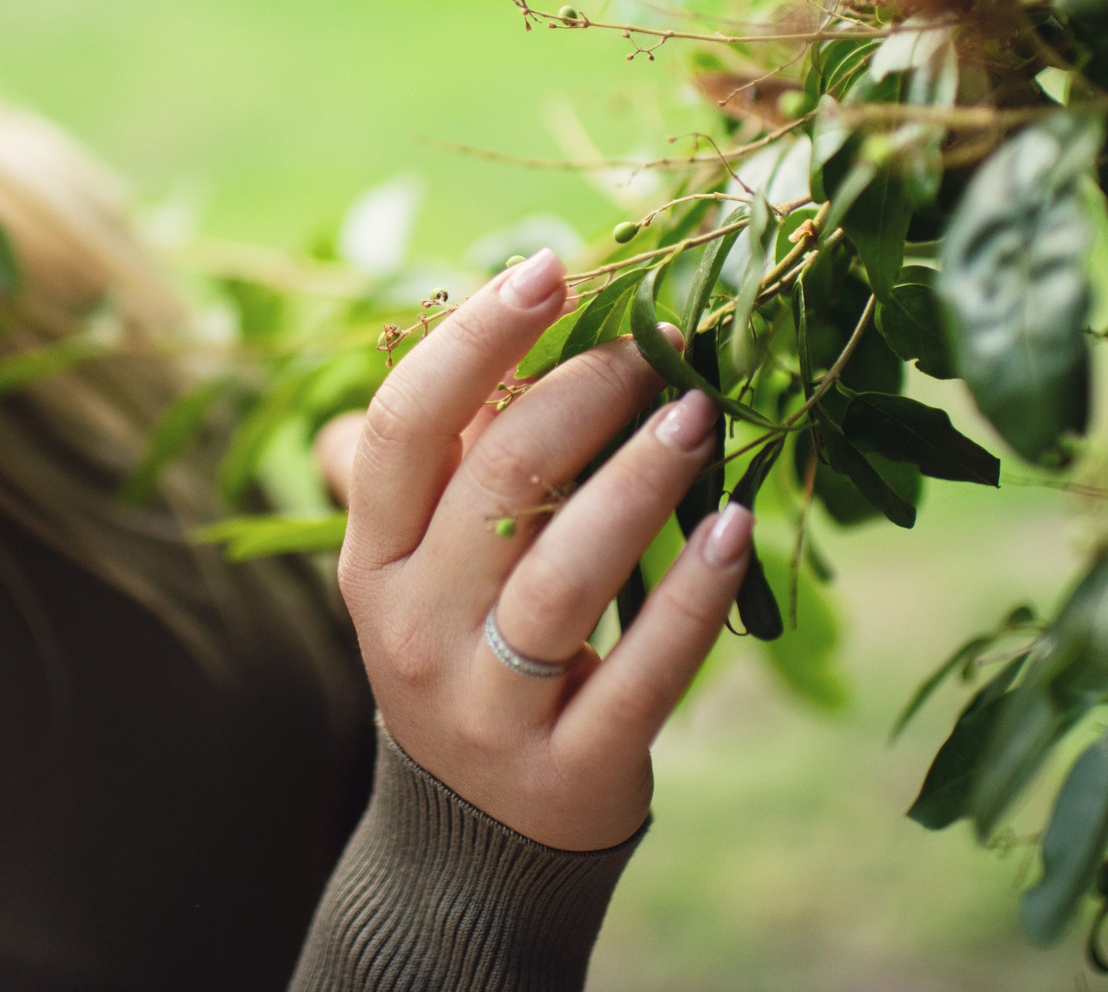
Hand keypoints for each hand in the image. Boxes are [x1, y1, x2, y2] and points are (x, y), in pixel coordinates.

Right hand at [335, 247, 752, 851]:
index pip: (405, 426)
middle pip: (495, 482)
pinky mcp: (569, 766)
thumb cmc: (466, 650)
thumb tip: (523, 316)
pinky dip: (694, 597)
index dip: (474, 339)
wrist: (475, 839)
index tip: (549, 269)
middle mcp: (411, 630)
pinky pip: (641, 672)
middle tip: (657, 346)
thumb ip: (459, 454)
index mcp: (370, 558)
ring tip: (701, 413)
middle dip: (584, 393)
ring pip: (564, 572)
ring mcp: (486, 705)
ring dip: (641, 478)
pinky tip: (738, 529)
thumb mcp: (431, 560)